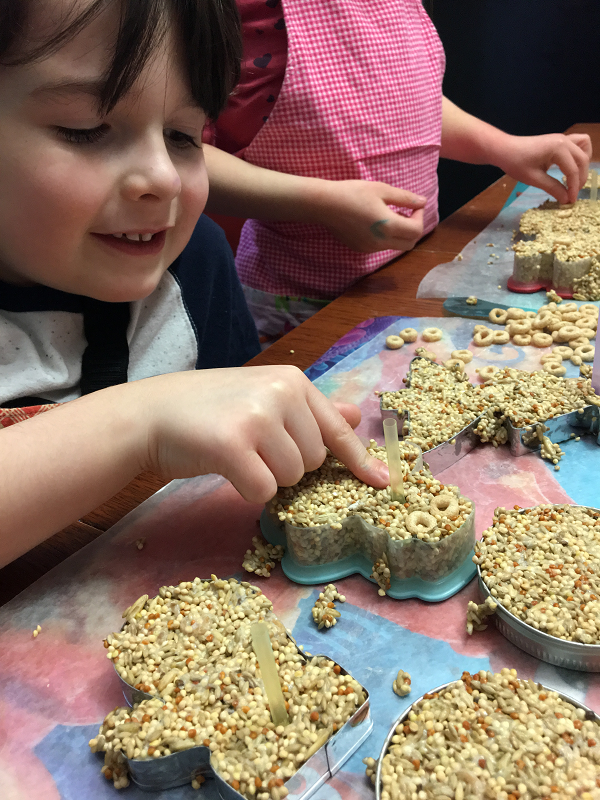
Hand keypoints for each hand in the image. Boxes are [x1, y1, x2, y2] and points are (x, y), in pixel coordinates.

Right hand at [141, 366, 388, 502]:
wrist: (150, 414)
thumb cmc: (208, 408)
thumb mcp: (262, 397)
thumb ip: (308, 409)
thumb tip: (355, 413)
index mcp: (292, 380)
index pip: (337, 428)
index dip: (360, 460)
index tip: (383, 482)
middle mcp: (280, 392)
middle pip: (314, 460)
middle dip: (289, 466)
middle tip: (253, 449)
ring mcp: (257, 416)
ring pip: (292, 477)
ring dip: (268, 478)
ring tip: (237, 454)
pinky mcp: (233, 444)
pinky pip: (264, 491)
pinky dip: (248, 491)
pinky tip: (226, 468)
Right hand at [307, 179, 426, 252]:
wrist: (325, 205)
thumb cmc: (353, 193)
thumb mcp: (382, 190)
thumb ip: (405, 198)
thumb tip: (423, 202)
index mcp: (388, 226)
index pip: (416, 231)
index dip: (420, 218)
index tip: (414, 206)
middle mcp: (381, 242)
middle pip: (410, 244)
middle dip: (413, 229)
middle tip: (406, 212)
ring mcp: (370, 248)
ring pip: (396, 246)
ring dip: (400, 233)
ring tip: (389, 214)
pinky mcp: (361, 249)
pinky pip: (381, 246)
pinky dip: (386, 236)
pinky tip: (375, 222)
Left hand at [494, 133, 591, 203]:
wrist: (504, 149)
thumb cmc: (515, 163)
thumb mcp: (533, 178)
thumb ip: (552, 188)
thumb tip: (566, 199)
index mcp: (558, 148)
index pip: (572, 170)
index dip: (573, 187)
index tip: (570, 201)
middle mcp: (564, 140)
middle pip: (582, 160)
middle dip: (580, 178)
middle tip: (572, 194)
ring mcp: (562, 138)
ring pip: (584, 148)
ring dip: (583, 164)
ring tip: (575, 179)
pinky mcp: (559, 140)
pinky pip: (578, 143)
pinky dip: (579, 154)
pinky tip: (572, 166)